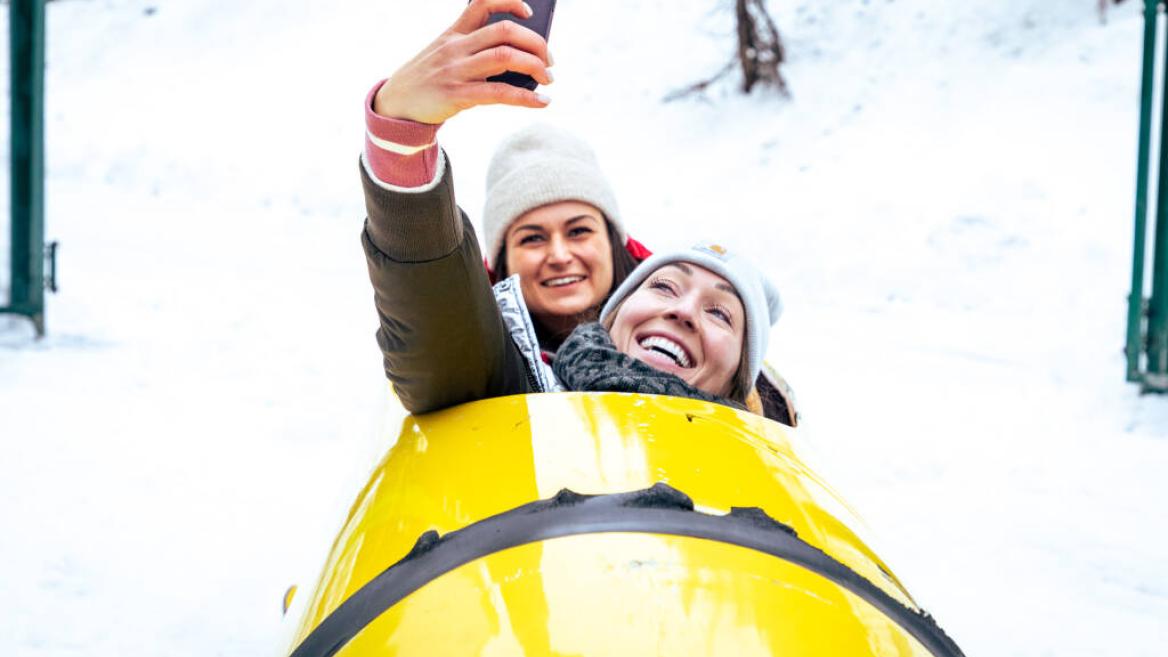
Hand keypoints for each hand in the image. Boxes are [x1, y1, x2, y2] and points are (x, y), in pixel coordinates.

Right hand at [374, 0, 553, 123]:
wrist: (396, 104)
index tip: (529, 13)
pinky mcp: (456, 95)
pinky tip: (542, 101)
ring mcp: (456, 70)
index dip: (510, 2)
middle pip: (505, 31)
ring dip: (535, 66)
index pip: (482, 3)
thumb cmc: (429, 80)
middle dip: (536, 43)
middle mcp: (456, 47)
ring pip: (505, 56)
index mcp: (454, 33)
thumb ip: (474, 51)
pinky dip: (526, 97)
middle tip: (549, 60)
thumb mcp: (444, 55)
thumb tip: (521, 61)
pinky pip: (499, 93)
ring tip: (548, 78)